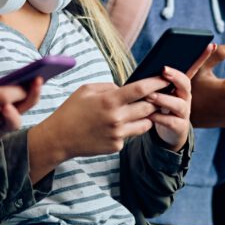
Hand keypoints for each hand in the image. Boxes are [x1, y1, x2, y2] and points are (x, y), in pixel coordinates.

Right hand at [30, 76, 169, 162]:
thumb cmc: (72, 110)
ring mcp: (117, 134)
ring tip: (143, 108)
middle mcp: (116, 118)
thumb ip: (109, 86)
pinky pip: (131, 134)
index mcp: (109, 100)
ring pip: (146, 123)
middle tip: (159, 94)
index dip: (156, 82)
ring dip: (147, 115)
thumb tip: (126, 87)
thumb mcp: (86, 89)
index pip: (141, 89)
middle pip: (148, 106)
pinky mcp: (116, 146)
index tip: (165, 78)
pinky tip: (121, 124)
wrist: (59, 138)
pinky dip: (130, 128)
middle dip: (156, 99)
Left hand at [144, 66, 192, 150]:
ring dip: (164, 99)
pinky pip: (172, 122)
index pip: (184, 79)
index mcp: (181, 90)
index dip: (175, 73)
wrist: (169, 131)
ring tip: (149, 96)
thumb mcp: (160, 96)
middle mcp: (185, 101)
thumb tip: (140, 75)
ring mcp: (184, 115)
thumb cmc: (160, 108)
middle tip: (160, 76)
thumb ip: (155, 87)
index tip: (164, 68)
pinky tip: (149, 115)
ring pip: (179, 105)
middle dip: (175, 80)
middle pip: (185, 88)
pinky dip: (160, 117)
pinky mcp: (180, 128)